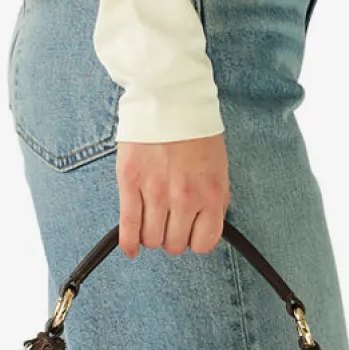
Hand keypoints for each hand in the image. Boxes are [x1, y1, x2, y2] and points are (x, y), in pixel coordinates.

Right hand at [116, 135, 229, 257]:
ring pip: (152, 238)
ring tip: (152, 222)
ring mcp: (156, 193)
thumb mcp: (219, 169)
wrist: (170, 100)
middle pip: (174, 244)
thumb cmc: (196, 133)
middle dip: (172, 238)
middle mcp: (184, 199)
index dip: (195, 241)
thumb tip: (206, 227)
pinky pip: (129, 226)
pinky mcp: (130, 183)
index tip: (190, 234)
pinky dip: (129, 243)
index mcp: (211, 195)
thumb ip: (215, 201)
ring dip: (152, 236)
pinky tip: (131, 249)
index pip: (203, 243)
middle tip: (168, 224)